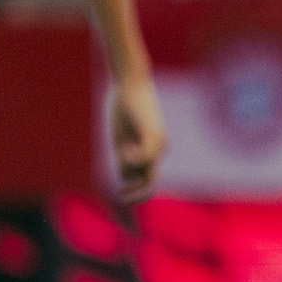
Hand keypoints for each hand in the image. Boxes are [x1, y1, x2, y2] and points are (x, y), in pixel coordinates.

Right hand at [110, 75, 165, 201]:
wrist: (129, 84)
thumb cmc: (123, 108)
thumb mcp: (121, 139)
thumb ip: (125, 159)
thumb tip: (127, 179)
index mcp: (152, 148)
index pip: (144, 177)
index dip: (133, 189)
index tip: (122, 198)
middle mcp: (160, 147)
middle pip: (146, 180)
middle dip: (135, 192)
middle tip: (122, 196)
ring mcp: (159, 143)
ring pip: (140, 169)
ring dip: (126, 164)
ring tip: (122, 143)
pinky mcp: (154, 135)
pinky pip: (144, 159)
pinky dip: (132, 158)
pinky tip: (125, 146)